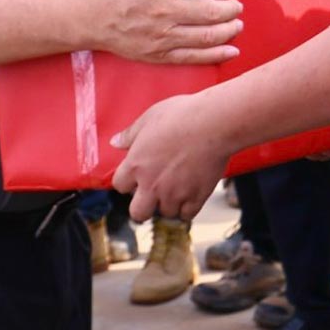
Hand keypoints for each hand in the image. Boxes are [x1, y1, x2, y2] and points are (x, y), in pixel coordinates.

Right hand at [87, 0, 243, 65]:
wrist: (85, 17)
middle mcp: (163, 9)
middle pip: (211, 11)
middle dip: (231, 8)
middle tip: (236, 6)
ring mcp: (161, 35)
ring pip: (207, 35)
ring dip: (229, 30)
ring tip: (237, 24)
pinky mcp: (157, 54)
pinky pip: (193, 57)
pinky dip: (216, 55)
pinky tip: (231, 50)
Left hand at [112, 91, 231, 220]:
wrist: (215, 123)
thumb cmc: (182, 115)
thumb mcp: (150, 117)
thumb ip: (130, 134)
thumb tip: (115, 142)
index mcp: (136, 165)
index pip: (119, 185)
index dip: (128, 181)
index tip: (138, 175)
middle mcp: (151, 185)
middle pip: (138, 213)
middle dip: (143, 206)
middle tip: (154, 193)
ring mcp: (174, 194)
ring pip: (166, 213)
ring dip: (170, 203)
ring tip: (179, 187)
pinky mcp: (196, 197)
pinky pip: (187, 214)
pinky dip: (189, 207)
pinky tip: (192, 192)